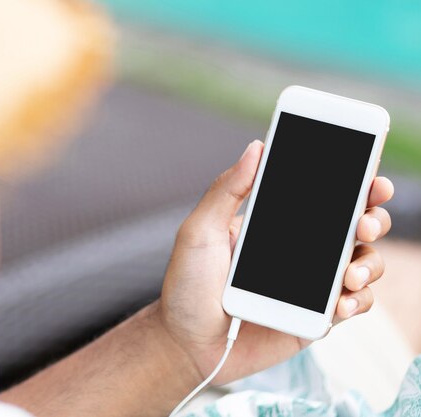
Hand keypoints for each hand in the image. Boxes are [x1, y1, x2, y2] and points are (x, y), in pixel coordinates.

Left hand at [158, 140, 393, 383]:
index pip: (320, 195)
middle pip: (353, 225)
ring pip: (363, 262)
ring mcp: (310, 283)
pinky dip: (358, 301)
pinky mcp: (315, 317)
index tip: (369, 174)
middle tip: (364, 222)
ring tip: (350, 274)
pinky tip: (341, 303)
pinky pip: (354, 304)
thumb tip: (256, 147)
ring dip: (369, 262)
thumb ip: (226, 191)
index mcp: (275, 222)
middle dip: (372, 217)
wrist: (187, 343)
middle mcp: (299, 249)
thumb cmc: (187, 286)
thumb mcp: (199, 232)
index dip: (351, 183)